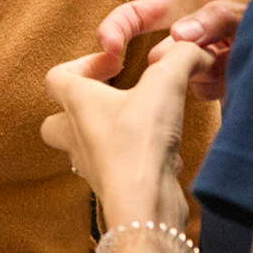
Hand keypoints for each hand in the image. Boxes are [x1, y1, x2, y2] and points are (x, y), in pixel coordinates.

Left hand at [44, 43, 207, 230]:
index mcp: (76, 104)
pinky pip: (117, 168)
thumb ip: (180, 57)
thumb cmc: (139, 141)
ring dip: (111, 134)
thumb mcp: (165, 84)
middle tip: (115, 97)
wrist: (142, 203)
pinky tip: (164, 156)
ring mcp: (90, 164)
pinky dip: (136, 160)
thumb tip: (195, 49)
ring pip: (86, 146)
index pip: (56, 76)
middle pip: (57, 119)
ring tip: (146, 124)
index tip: (116, 62)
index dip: (82, 63)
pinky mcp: (111, 186)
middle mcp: (74, 135)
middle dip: (81, 106)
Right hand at [94, 0, 252, 100]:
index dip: (115, 29)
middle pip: (160, 54)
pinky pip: (201, 91)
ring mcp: (207, 56)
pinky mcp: (220, 78)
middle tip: (210, 60)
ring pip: (180, 77)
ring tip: (237, 63)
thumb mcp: (250, 5)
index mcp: (189, 2)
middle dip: (176, 65)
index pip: (137, 13)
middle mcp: (194, 29)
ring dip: (204, 76)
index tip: (108, 53)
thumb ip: (215, 16)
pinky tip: (241, 74)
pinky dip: (218, 86)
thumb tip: (177, 36)